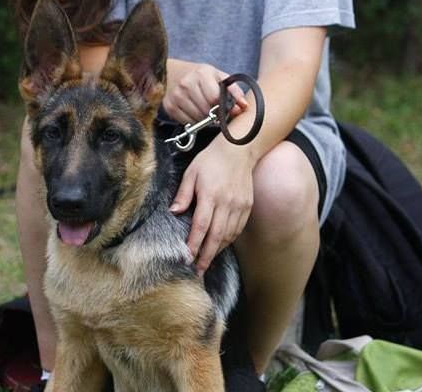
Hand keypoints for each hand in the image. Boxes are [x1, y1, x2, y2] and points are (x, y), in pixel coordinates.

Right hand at [163, 63, 247, 123]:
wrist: (174, 73)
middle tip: (215, 111)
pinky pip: (187, 122)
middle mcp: (186, 83)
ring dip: (204, 119)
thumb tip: (244, 106)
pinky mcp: (169, 106)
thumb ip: (234, 91)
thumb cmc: (201, 77)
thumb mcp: (218, 77)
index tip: (224, 108)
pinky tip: (194, 112)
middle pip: (206, 110)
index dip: (222, 106)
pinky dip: (194, 121)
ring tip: (205, 110)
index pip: (214, 98)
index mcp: (201, 73)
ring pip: (197, 118)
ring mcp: (176, 95)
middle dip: (214, 114)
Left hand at [170, 139, 254, 275]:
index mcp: (210, 195)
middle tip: (198, 271)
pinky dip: (229, 240)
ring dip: (217, 250)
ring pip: (228, 235)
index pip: (201, 226)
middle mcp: (226, 203)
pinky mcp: (247, 206)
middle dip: (206, 256)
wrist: (239, 149)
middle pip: (216, 237)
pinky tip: (221, 245)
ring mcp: (239, 206)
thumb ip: (183, 194)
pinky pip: (238, 229)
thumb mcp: (191, 172)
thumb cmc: (211, 159)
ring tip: (207, 261)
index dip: (194, 244)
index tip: (187, 259)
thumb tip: (174, 212)